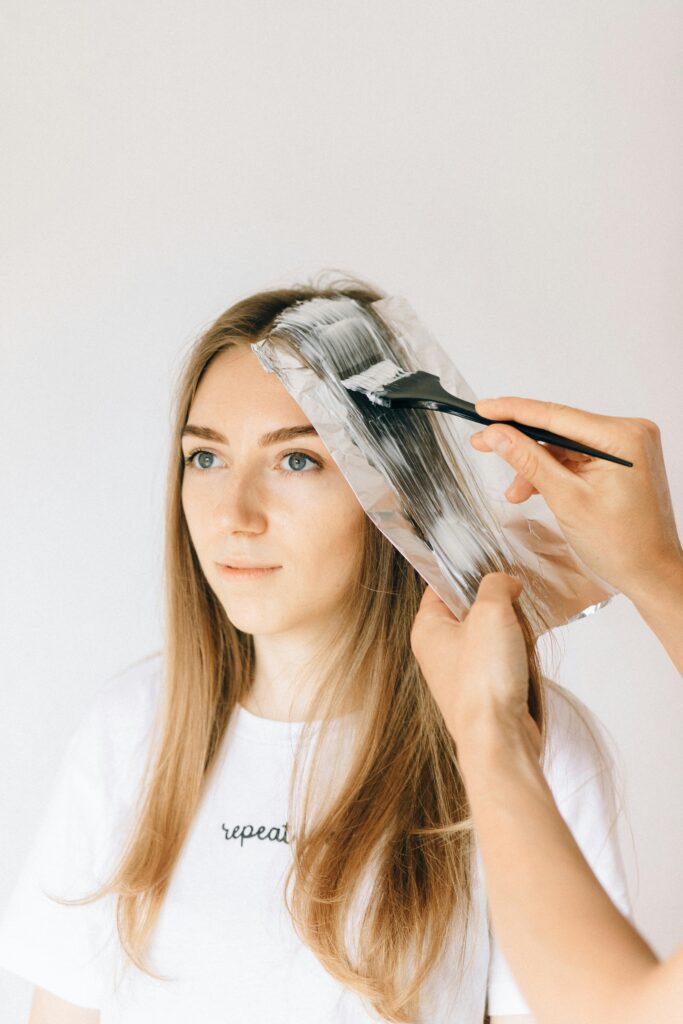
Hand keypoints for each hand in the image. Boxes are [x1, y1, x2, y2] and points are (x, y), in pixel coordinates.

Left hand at [410, 572, 540, 750]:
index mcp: (427, 629)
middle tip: (510, 609)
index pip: (440, 586)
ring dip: (512, 633)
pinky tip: (524, 661)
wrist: (499, 736)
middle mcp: (439, 650)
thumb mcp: (490, 612)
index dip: (466, 575)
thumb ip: (496, 585)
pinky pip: (503, 659)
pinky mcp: (483, 689)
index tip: (490, 570)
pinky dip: (518, 656)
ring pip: (491, 634)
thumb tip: (505, 583)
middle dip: (497, 608)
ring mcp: (460, 671)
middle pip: (471, 610)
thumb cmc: (483, 681)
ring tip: (518, 641)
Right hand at [470, 397, 682, 599]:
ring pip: (564, 446)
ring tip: (515, 493)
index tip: (484, 409)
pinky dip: (554, 473)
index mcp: (623, 438)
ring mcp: (626, 448)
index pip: (556, 415)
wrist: (651, 574)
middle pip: (559, 429)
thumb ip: (529, 461)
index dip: (514, 411)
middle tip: (483, 443)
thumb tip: (497, 434)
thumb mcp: (566, 500)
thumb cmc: (623, 545)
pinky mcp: (620, 461)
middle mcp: (629, 434)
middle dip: (521, 445)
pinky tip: (534, 489)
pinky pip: (577, 457)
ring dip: (536, 466)